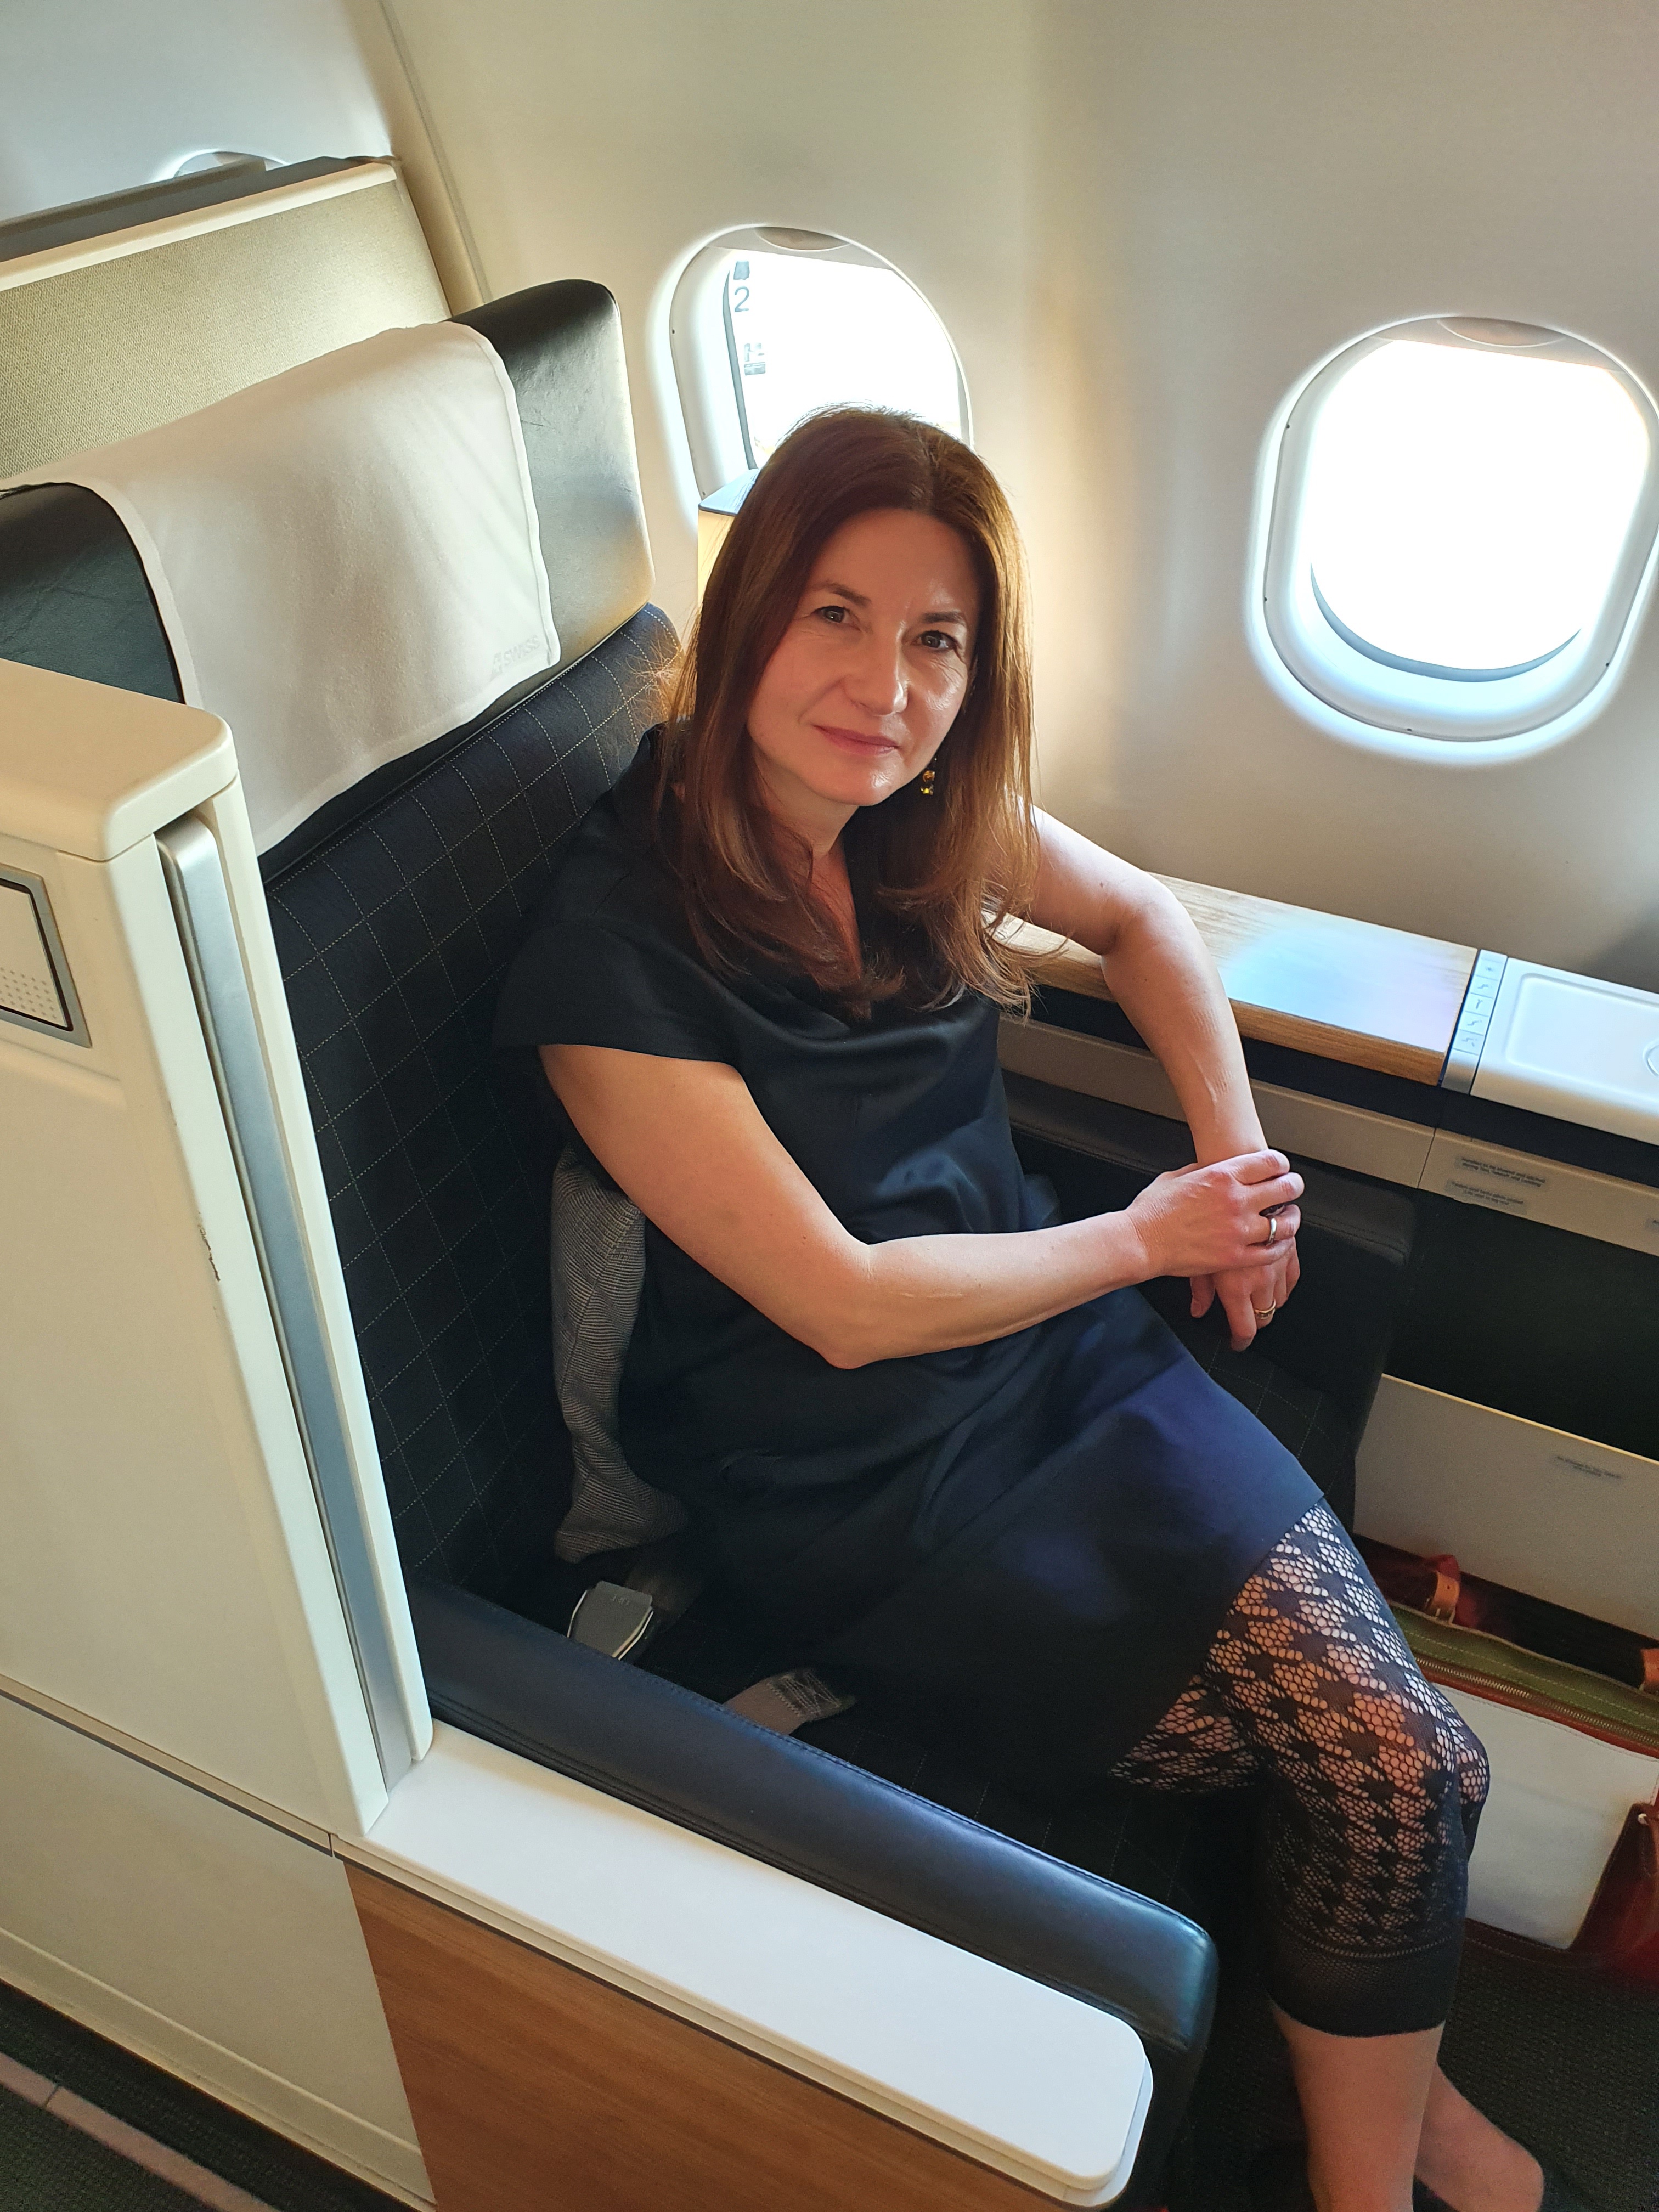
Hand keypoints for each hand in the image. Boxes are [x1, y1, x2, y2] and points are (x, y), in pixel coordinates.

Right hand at [1126, 1152, 1303, 1289]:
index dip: (1281, 1164)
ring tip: (1289, 1218)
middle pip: (1285, 1189)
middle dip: (1294, 1187)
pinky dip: (1280, 1247)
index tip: (1281, 1168)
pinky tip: (1279, 1243)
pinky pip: (1272, 1252)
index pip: (1270, 1162)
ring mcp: (1238, 1230)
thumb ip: (1202, 1171)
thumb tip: (1213, 1168)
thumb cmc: (1152, 1211)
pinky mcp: (1235, 1257)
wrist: (1140, 1241)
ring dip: (1291, 1219)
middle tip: (1294, 1189)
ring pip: (1284, 1223)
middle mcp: (1236, 1201)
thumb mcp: (1177, 1176)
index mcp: (1222, 1175)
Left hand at [1190, 1223, 1300, 1352]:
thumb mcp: (1195, 1259)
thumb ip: (1200, 1289)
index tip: (1238, 1342)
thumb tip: (1198, 1309)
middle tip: (1246, 1318)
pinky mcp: (1288, 1246)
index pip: (1246, 1328)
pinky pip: (1294, 1274)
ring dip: (1271, 1301)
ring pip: (1282, 1297)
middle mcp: (1261, 1278)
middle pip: (1266, 1315)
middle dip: (1256, 1320)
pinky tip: (1277, 1280)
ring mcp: (1277, 1263)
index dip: (1241, 1340)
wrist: (1227, 1187)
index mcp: (1236, 1286)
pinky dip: (1286, 1281)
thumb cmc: (1202, 1220)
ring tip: (1258, 1299)